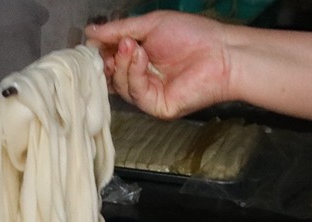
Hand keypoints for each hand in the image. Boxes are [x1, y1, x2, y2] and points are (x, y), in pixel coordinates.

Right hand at [84, 11, 231, 118]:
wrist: (222, 52)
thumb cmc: (193, 35)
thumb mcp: (149, 25)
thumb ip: (119, 30)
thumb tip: (90, 32)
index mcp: (140, 61)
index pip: (110, 62)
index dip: (100, 54)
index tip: (94, 42)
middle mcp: (143, 81)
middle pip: (111, 77)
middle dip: (109, 59)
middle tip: (117, 44)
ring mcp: (150, 96)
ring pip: (121, 86)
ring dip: (122, 63)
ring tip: (132, 46)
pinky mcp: (158, 107)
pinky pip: (136, 94)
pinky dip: (133, 74)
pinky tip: (141, 57)